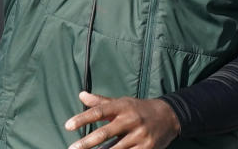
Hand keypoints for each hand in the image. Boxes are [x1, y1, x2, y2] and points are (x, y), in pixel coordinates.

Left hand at [63, 91, 179, 148]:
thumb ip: (100, 102)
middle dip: (87, 142)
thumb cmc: (139, 109)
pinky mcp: (147, 148)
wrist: (169, 116)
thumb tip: (81, 95)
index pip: (99, 111)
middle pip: (105, 133)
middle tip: (72, 148)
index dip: (83, 118)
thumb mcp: (122, 102)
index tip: (68, 126)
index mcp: (123, 106)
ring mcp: (140, 135)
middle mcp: (131, 120)